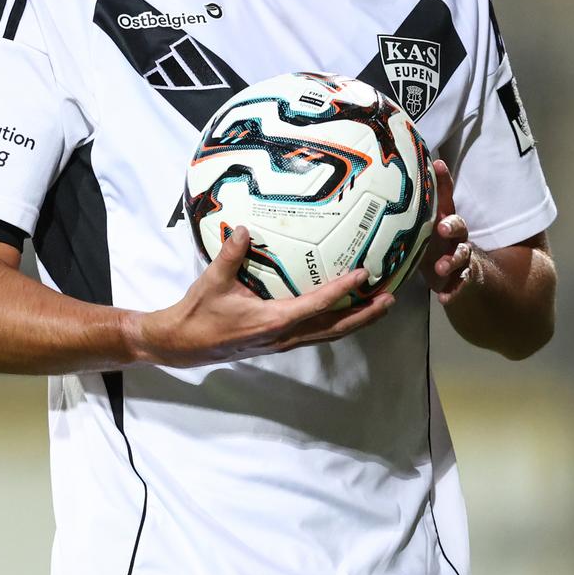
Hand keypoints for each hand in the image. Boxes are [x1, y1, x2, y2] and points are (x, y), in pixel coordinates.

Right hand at [130, 227, 393, 366]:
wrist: (183, 344)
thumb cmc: (199, 314)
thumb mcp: (213, 282)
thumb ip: (230, 255)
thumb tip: (243, 229)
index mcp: (273, 321)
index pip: (316, 305)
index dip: (342, 290)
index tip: (363, 275)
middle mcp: (284, 336)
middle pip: (335, 328)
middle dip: (365, 314)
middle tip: (390, 298)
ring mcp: (283, 342)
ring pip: (329, 334)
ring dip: (356, 321)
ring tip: (379, 306)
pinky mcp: (278, 341)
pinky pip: (316, 333)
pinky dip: (336, 323)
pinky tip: (345, 311)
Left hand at [421, 160, 474, 304]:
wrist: (455, 274)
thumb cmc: (433, 243)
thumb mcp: (422, 226)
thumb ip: (407, 211)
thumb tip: (378, 183)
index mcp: (445, 219)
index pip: (446, 196)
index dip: (444, 180)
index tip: (438, 164)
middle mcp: (456, 236)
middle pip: (459, 226)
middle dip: (451, 225)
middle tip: (442, 228)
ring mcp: (461, 257)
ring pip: (462, 256)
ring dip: (452, 261)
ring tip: (441, 267)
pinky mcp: (462, 279)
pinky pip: (461, 284)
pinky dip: (453, 291)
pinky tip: (444, 296)